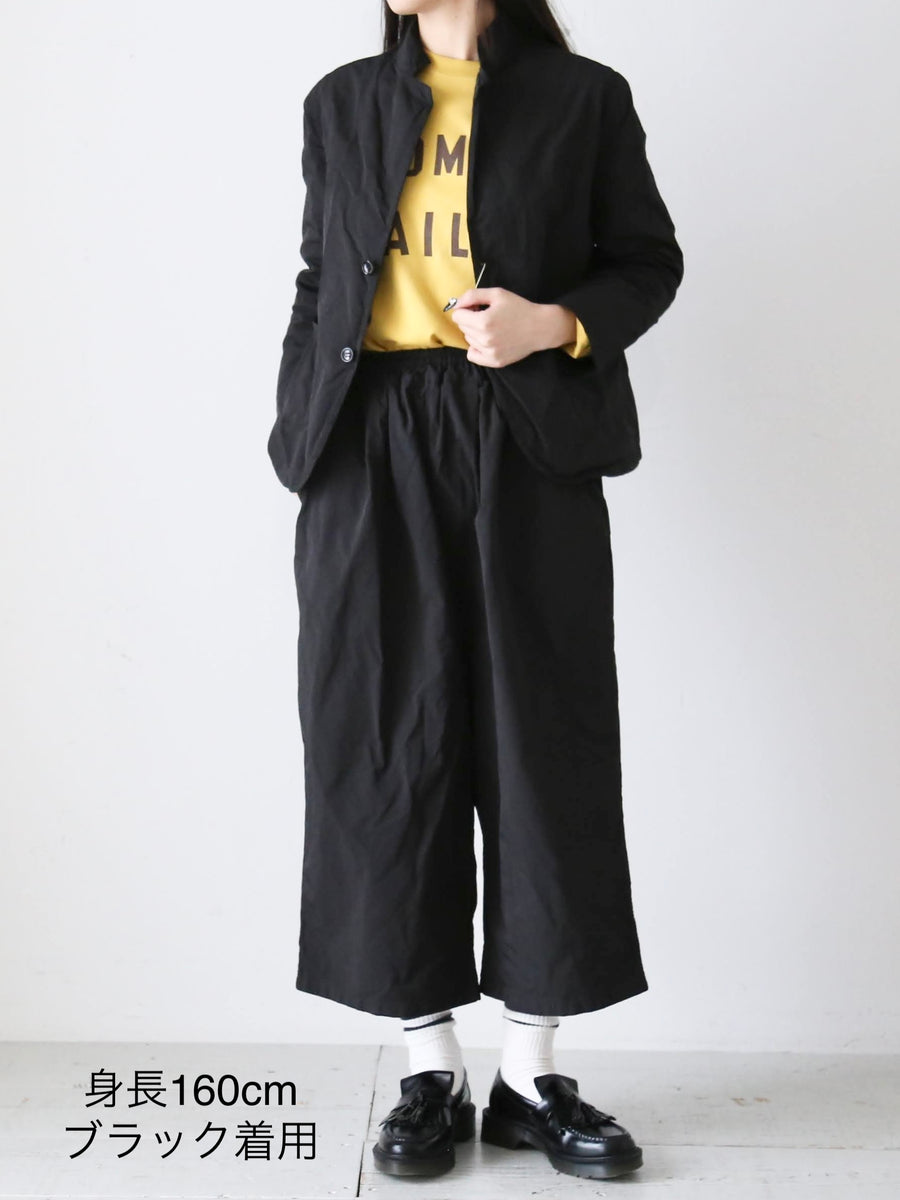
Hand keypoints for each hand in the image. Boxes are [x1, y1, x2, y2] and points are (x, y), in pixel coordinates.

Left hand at [449, 287, 577, 366]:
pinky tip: (487, 341)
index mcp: (483, 321)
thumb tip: (455, 305)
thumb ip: (472, 295)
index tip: (477, 307)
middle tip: (488, 316)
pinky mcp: (494, 361)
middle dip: (470, 320)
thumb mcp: (497, 294)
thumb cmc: (519, 308)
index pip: (457, 316)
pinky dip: (476, 348)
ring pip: (468, 340)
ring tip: (492, 327)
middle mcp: (484, 339)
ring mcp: (489, 352)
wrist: (540, 327)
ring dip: (475, 333)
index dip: (466, 309)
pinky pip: (472, 355)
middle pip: (462, 328)